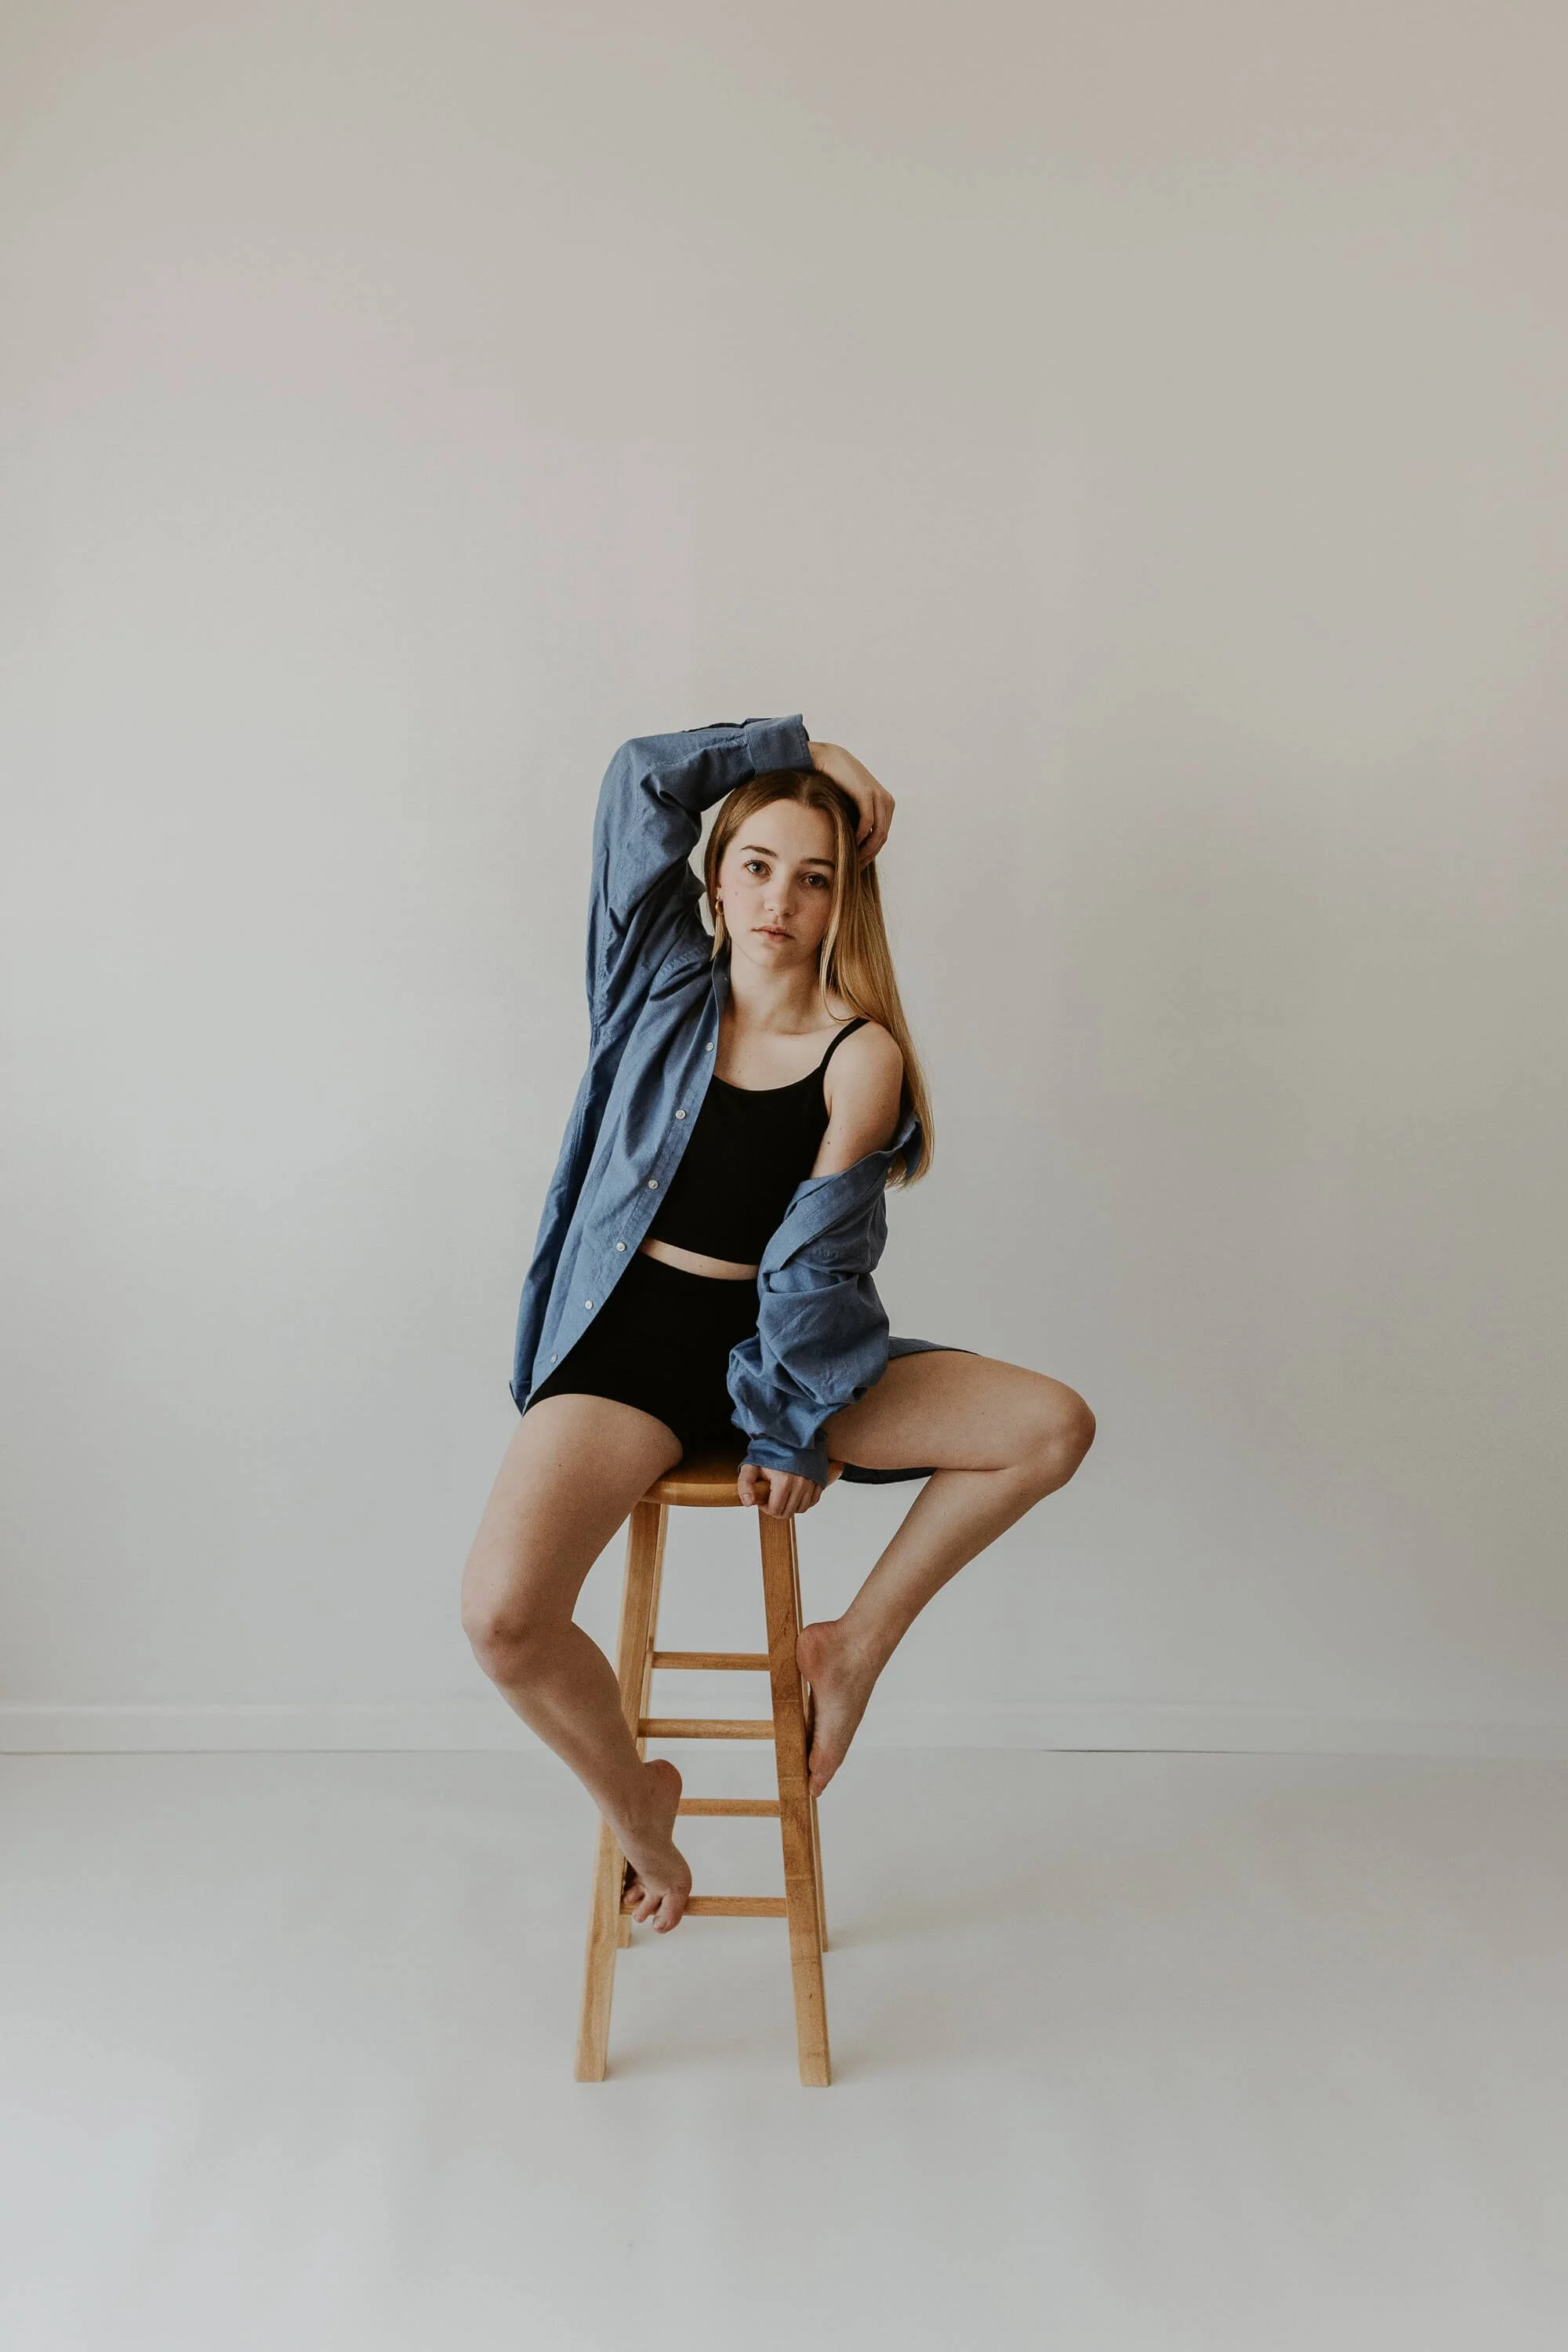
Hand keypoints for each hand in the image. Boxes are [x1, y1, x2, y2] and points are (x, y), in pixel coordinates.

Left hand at [736, 1460, 843, 1517]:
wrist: (789, 1435)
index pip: (776, 1510)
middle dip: (777, 1509)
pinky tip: (794, 1493)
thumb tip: (748, 1502)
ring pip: (801, 1508)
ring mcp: (811, 1482)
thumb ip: (745, 1484)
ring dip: (791, 1506)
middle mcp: (800, 1483)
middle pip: (789, 1512)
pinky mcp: (819, 1480)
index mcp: (783, 1481)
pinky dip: (803, 1501)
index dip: (766, 1508)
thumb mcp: (752, 1464)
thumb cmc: (769, 1450)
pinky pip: (813, 1501)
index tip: (763, 1499)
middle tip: (771, 1497)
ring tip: (782, 1494)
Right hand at [806, 742, 894, 865]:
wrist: (827, 758)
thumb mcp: (850, 805)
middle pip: (882, 838)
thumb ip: (855, 820)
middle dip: (869, 855)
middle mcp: (886, 801)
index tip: (857, 865)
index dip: (871, 854)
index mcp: (886, 805)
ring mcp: (879, 797)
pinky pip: (868, 823)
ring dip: (865, 850)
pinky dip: (860, 836)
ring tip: (851, 861)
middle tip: (854, 869)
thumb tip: (852, 845)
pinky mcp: (867, 794)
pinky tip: (849, 843)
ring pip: (878, 833)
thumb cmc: (835, 783)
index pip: (882, 837)